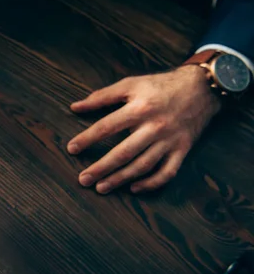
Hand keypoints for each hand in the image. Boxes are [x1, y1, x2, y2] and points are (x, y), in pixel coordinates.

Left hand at [67, 65, 221, 193]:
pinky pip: (168, 172)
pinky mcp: (182, 150)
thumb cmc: (160, 86)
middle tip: (83, 179)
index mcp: (139, 108)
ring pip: (143, 166)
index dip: (87, 139)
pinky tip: (133, 189)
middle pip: (124, 152)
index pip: (106, 126)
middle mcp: (154, 127)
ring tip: (101, 188)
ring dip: (121, 179)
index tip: (71, 149)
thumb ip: (102, 96)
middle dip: (101, 168)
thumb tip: (75, 107)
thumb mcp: (131, 84)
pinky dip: (151, 183)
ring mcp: (170, 140)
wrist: (202, 88)